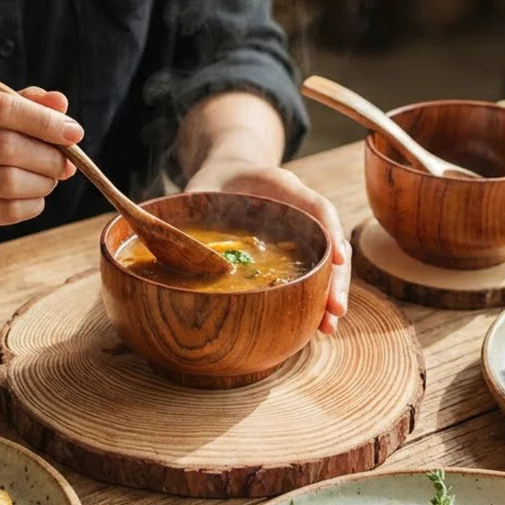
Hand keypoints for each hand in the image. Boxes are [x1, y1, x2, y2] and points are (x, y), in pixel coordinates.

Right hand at [0, 85, 81, 242]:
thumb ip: (28, 104)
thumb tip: (59, 101)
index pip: (1, 106)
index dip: (43, 120)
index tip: (74, 133)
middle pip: (6, 146)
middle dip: (48, 156)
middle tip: (66, 163)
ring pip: (7, 181)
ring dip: (42, 182)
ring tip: (49, 180)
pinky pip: (6, 210)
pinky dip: (32, 204)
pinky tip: (34, 198)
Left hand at [185, 159, 350, 333]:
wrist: (229, 177)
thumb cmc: (215, 182)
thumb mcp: (202, 186)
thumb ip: (194, 203)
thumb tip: (165, 232)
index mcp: (283, 188)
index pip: (318, 207)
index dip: (331, 233)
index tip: (338, 259)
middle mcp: (300, 213)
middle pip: (329, 245)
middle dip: (334, 280)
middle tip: (332, 313)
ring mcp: (301, 235)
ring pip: (325, 265)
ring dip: (327, 296)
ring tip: (326, 328)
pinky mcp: (293, 254)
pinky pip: (308, 274)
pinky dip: (311, 297)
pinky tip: (311, 324)